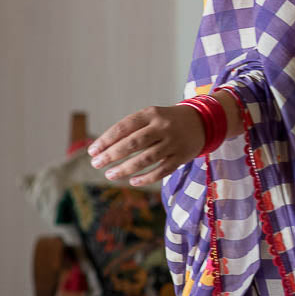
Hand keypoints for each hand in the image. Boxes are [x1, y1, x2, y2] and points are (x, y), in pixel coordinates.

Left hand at [87, 103, 207, 184]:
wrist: (202, 122)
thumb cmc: (167, 121)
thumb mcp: (151, 116)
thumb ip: (132, 129)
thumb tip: (104, 148)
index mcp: (150, 114)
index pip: (123, 127)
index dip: (106, 140)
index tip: (92, 151)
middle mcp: (162, 127)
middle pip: (133, 143)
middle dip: (111, 155)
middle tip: (96, 164)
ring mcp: (173, 143)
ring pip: (146, 159)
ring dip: (125, 169)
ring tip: (110, 174)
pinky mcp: (181, 157)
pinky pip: (161, 170)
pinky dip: (146, 178)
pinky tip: (133, 181)